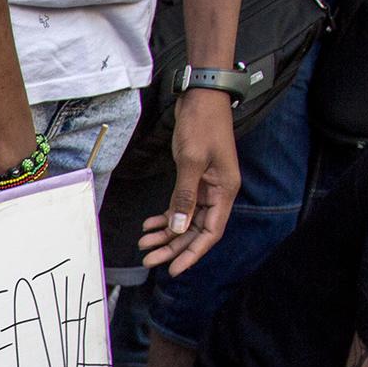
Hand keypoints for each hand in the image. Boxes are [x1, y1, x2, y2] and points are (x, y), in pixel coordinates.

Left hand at [138, 89, 239, 276]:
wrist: (202, 97)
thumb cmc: (201, 125)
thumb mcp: (191, 161)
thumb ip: (184, 196)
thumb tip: (178, 228)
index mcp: (224, 191)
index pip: (210, 233)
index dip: (192, 253)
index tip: (173, 269)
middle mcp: (218, 192)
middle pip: (195, 230)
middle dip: (173, 247)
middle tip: (149, 259)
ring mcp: (206, 186)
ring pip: (186, 220)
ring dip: (166, 233)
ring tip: (143, 243)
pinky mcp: (195, 178)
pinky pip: (180, 205)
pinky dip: (165, 216)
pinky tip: (149, 225)